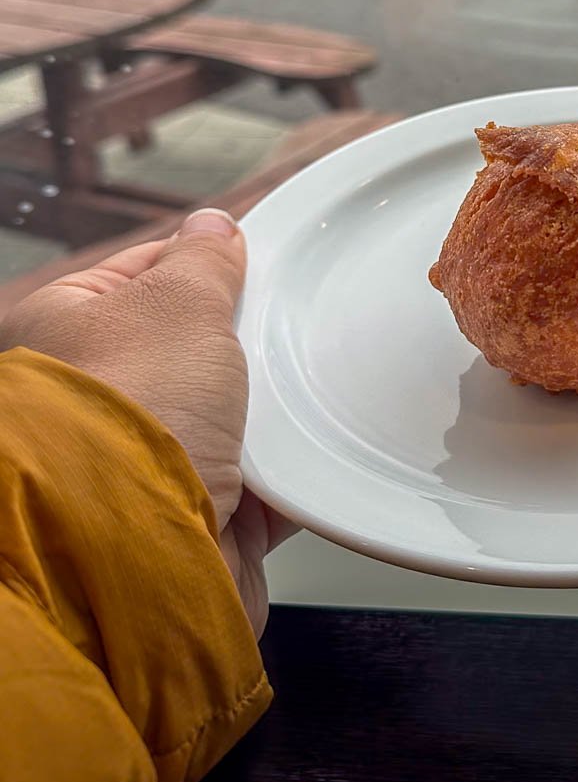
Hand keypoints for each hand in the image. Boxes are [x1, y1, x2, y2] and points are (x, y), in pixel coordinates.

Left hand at [0, 208, 290, 635]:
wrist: (140, 553)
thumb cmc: (134, 417)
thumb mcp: (177, 302)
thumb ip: (202, 259)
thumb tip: (212, 227)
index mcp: (64, 330)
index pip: (141, 272)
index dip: (202, 264)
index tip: (254, 261)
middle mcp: (94, 399)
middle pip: (192, 347)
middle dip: (245, 341)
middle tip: (283, 327)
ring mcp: (145, 460)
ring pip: (230, 414)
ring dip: (268, 410)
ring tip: (299, 393)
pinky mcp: (194, 513)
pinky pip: (258, 480)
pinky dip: (287, 473)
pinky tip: (310, 454)